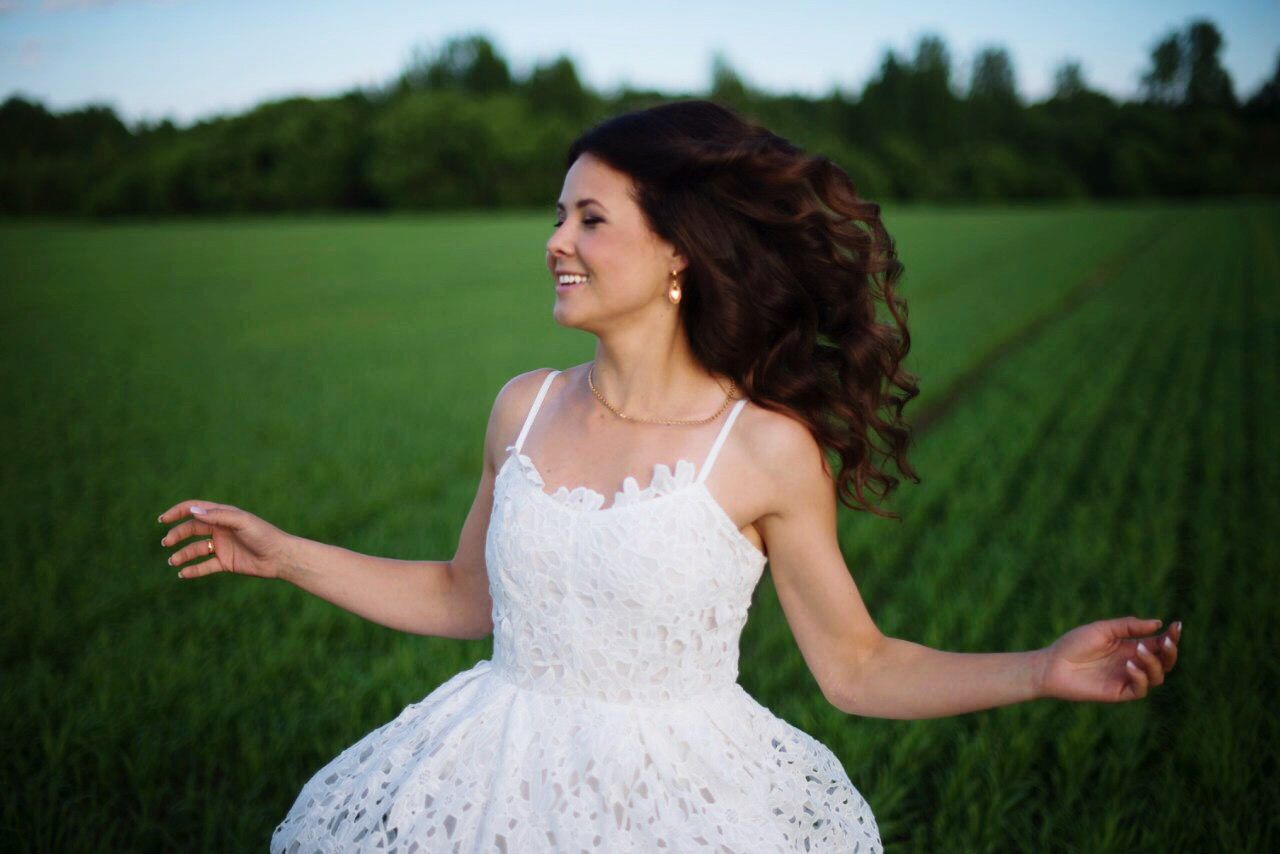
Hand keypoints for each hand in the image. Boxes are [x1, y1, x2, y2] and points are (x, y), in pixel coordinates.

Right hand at [157, 500, 293, 580]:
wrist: (280, 557)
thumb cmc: (263, 535)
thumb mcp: (241, 522)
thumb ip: (218, 516)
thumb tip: (193, 511)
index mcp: (223, 515)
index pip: (195, 509)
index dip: (178, 512)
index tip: (163, 519)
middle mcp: (220, 529)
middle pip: (192, 530)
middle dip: (177, 535)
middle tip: (166, 543)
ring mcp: (222, 546)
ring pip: (196, 549)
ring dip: (182, 554)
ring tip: (173, 561)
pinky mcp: (225, 562)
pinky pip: (205, 566)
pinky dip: (193, 569)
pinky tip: (183, 573)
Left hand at [1033, 615, 1180, 702]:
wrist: (1052, 665)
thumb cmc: (1073, 645)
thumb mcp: (1103, 630)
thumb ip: (1128, 627)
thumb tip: (1158, 623)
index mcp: (1130, 647)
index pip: (1158, 644)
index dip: (1171, 636)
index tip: (1177, 625)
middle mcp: (1132, 663)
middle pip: (1164, 662)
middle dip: (1170, 651)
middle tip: (1166, 640)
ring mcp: (1127, 678)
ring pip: (1157, 676)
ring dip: (1154, 663)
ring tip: (1139, 651)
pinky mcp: (1120, 692)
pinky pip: (1141, 689)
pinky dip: (1141, 676)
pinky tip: (1130, 665)